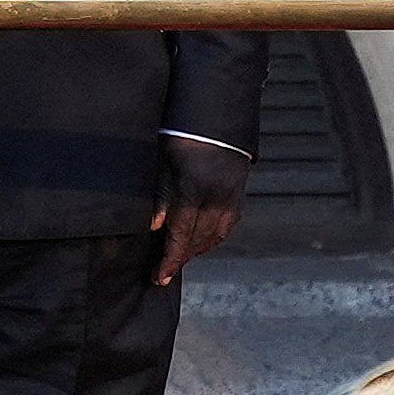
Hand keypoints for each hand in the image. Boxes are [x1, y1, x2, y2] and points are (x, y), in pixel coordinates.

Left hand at [152, 136, 247, 285]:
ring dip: (196, 251)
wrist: (216, 118)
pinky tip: (200, 243)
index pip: (180, 233)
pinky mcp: (238, 194)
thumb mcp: (164, 162)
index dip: (170, 258)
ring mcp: (230, 196)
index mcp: (194, 188)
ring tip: (179, 260)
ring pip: (214, 236)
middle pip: (197, 240)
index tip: (159, 277)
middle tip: (163, 273)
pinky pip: (226, 225)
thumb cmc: (182, 136)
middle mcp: (216, 196)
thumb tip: (154, 227)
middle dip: (180, 259)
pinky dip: (212, 238)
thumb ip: (160, 196)